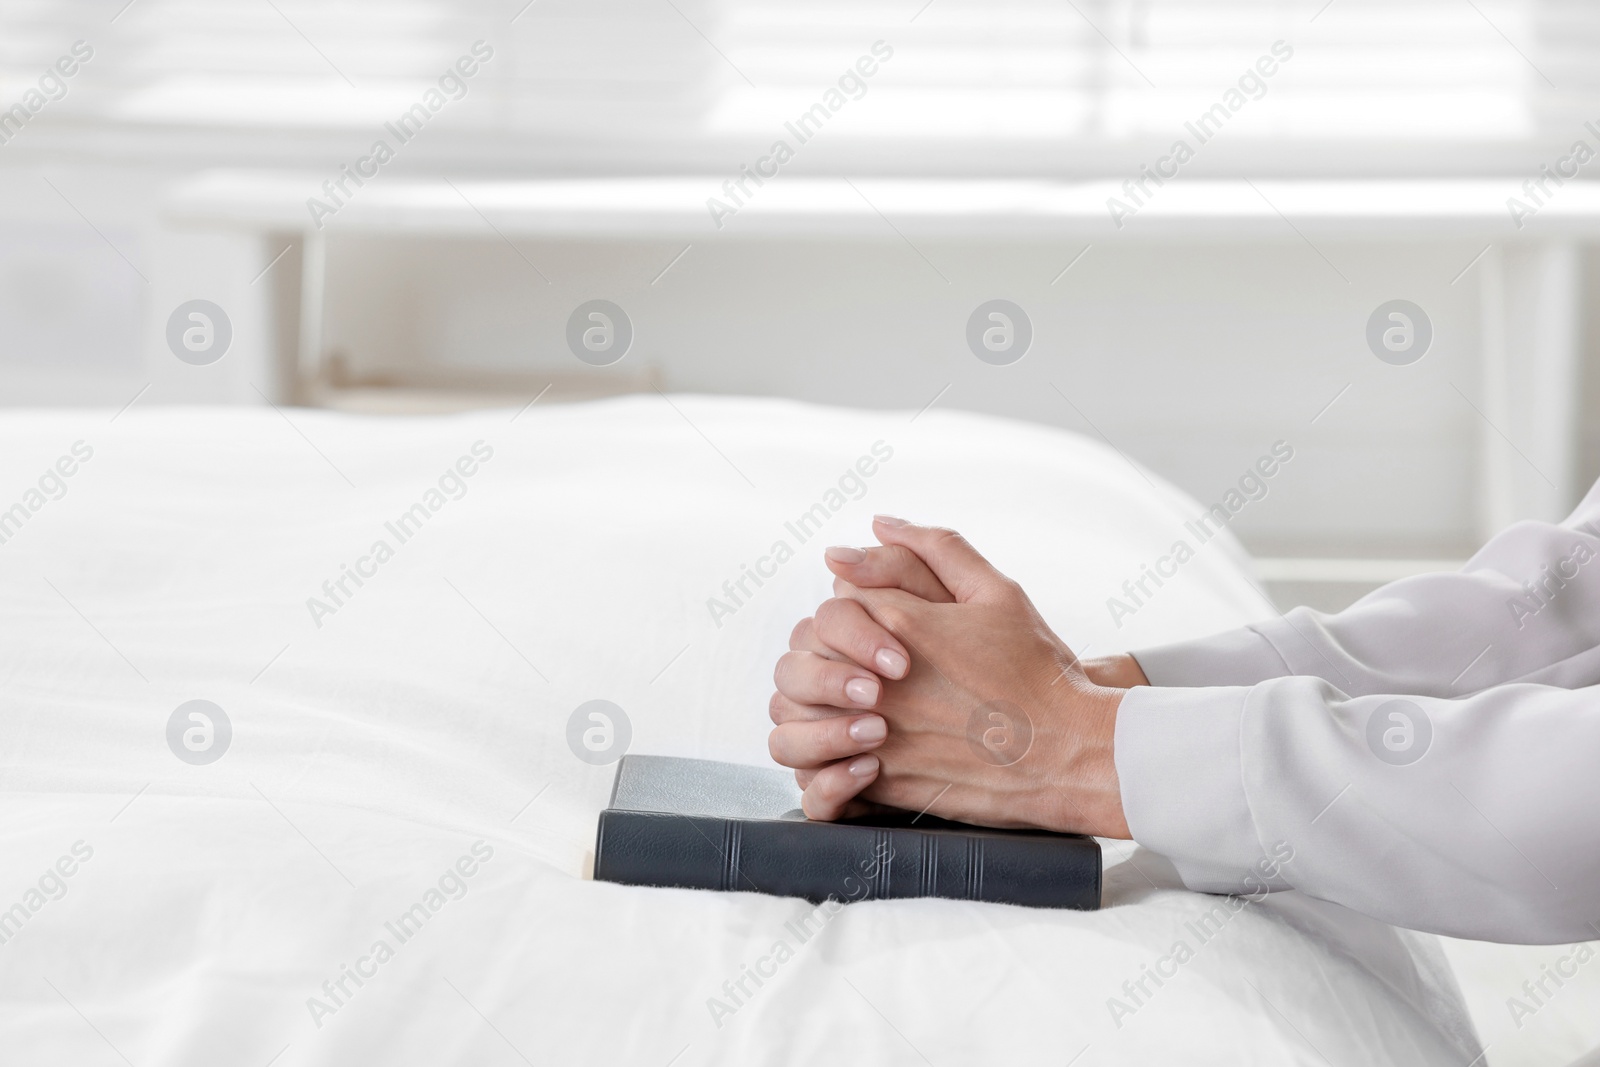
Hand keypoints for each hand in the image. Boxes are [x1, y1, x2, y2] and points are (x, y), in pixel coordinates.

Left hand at [768, 517, 1131, 837]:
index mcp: (901, 623)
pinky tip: (859, 748)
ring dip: (810, 707)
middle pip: (803, 653)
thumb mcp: (998, 592)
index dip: (849, 612)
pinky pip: (818, 768)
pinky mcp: (883, 781)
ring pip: (795, 713)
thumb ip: (937, 549)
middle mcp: (878, 679)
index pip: (833, 602)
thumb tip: (881, 523)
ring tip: (846, 708)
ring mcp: (877, 733)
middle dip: (821, 656)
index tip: (877, 628)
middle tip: (857, 669)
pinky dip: (826, 757)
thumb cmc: (1037, 672)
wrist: (1069, 752)